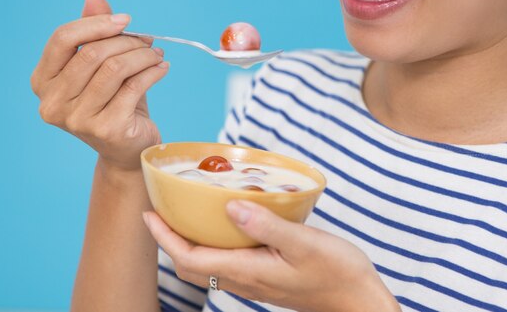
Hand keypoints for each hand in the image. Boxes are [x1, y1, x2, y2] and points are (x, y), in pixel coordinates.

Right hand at [31, 0, 169, 170]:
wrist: (128, 148)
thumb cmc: (114, 103)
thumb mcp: (102, 66)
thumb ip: (94, 33)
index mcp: (43, 81)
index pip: (62, 39)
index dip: (96, 24)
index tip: (126, 20)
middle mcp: (52, 102)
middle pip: (93, 53)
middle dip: (127, 41)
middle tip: (149, 41)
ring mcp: (77, 119)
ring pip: (115, 69)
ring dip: (142, 55)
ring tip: (157, 54)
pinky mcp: (106, 129)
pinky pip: (134, 87)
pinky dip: (153, 73)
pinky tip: (162, 68)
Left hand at [143, 201, 400, 311]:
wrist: (357, 300)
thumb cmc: (337, 271)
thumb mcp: (304, 244)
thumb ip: (267, 225)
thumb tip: (230, 207)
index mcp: (249, 270)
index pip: (190, 257)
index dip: (165, 237)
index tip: (149, 214)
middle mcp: (246, 278)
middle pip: (192, 264)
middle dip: (170, 240)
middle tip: (161, 211)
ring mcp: (256, 280)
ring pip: (208, 265)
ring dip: (188, 243)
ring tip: (185, 215)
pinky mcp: (266, 276)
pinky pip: (227, 262)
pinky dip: (213, 244)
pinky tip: (225, 225)